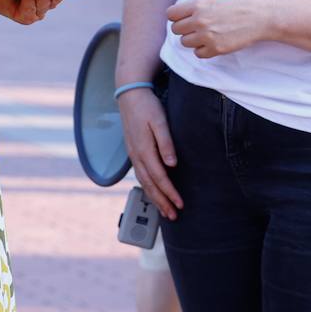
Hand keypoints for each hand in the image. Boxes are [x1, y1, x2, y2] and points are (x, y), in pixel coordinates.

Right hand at [117, 89, 180, 219]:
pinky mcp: (133, 152)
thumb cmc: (147, 107)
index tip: (180, 204)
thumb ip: (166, 143)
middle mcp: (136, 156)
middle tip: (173, 216)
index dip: (170, 193)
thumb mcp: (159, 121)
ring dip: (154, 198)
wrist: (130, 95)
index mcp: (144, 150)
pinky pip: (140, 176)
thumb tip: (172, 164)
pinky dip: (147, 188)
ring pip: (143, 182)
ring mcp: (133, 155)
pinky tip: (152, 192)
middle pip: (150, 185)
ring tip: (164, 211)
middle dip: (162, 202)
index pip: (159, 178)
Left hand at [167, 0, 278, 58]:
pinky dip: (203, 50)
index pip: (171, 14)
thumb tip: (189, 13)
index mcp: (198, 4)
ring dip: (193, 40)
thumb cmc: (244, 2)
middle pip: (176, 30)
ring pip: (185, 43)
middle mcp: (199, 20)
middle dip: (184, 29)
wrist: (263, 15)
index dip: (176, 16)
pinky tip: (213, 43)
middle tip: (196, 27)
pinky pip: (198, 54)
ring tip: (206, 35)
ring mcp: (207, 36)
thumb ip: (201, 6)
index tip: (183, 17)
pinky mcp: (217, 49)